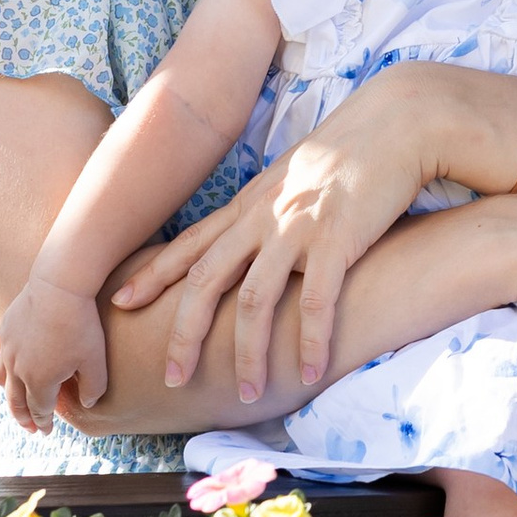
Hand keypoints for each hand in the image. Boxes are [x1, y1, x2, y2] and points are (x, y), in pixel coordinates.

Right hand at [0, 276, 109, 432]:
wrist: (59, 286)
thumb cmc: (81, 325)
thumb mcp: (96, 361)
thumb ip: (93, 388)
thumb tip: (88, 403)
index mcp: (39, 381)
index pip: (40, 410)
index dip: (44, 423)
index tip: (46, 431)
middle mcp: (17, 369)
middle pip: (16, 401)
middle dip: (24, 417)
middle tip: (30, 428)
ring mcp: (7, 349)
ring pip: (2, 380)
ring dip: (9, 395)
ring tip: (15, 402)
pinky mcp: (4, 330)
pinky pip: (0, 356)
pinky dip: (4, 368)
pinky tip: (10, 367)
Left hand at [112, 82, 445, 401]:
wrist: (397, 122)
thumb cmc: (351, 152)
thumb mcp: (294, 177)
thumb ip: (268, 209)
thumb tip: (255, 238)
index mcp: (250, 203)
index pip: (190, 245)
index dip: (153, 275)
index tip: (120, 302)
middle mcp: (262, 216)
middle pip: (206, 280)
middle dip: (183, 333)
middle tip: (172, 378)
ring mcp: (296, 227)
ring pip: (254, 300)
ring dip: (246, 353)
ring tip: (246, 394)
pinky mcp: (336, 238)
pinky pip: (315, 300)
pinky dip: (308, 340)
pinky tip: (307, 372)